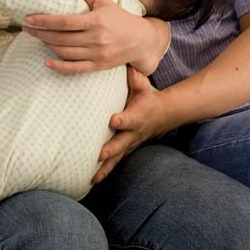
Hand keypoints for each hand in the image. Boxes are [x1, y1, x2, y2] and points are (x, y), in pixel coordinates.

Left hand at [22, 0, 168, 74]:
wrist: (141, 40)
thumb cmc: (119, 17)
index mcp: (96, 20)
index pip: (64, 21)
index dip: (44, 20)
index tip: (29, 18)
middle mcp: (96, 39)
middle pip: (60, 38)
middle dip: (40, 33)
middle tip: (26, 28)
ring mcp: (97, 54)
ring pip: (64, 52)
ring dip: (47, 45)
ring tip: (38, 37)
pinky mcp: (98, 66)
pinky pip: (74, 69)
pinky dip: (58, 66)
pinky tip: (46, 62)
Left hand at [92, 67, 169, 182]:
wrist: (159, 117)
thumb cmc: (145, 98)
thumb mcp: (144, 87)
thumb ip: (136, 79)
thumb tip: (129, 68)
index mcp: (137, 116)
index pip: (130, 118)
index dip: (123, 120)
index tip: (113, 120)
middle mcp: (133, 133)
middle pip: (121, 143)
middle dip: (111, 149)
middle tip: (99, 154)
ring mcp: (128, 145)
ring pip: (117, 158)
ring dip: (105, 167)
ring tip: (93, 176)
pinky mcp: (123, 152)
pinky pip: (114, 164)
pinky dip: (104, 173)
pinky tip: (91, 181)